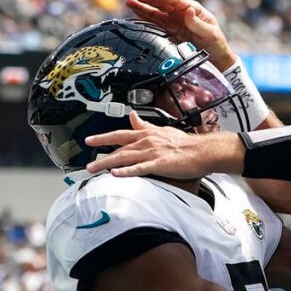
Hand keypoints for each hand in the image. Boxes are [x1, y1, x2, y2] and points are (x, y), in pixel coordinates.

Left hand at [84, 111, 240, 177]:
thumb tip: (133, 116)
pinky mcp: (160, 164)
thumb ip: (146, 125)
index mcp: (148, 134)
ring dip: (107, 163)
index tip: (90, 140)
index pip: (121, 134)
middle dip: (101, 154)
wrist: (203, 150)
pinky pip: (140, 168)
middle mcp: (147, 142)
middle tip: (87, 163)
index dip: (104, 137)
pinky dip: (127, 171)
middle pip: (119, 148)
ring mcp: (153, 153)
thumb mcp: (163, 129)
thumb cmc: (186, 143)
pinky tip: (116, 174)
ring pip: (125, 158)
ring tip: (94, 169)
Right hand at [125, 0, 235, 69]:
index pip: (176, 1)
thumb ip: (198, 24)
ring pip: (157, 13)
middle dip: (150, 0)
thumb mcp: (210, 34)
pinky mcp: (170, 33)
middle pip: (163, 5)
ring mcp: (174, 23)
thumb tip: (187, 10)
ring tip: (129, 2)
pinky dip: (145, 20)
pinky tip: (135, 16)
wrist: (216, 60)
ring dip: (143, 8)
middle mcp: (182, 14)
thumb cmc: (216, 44)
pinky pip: (156, 25)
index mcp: (194, 10)